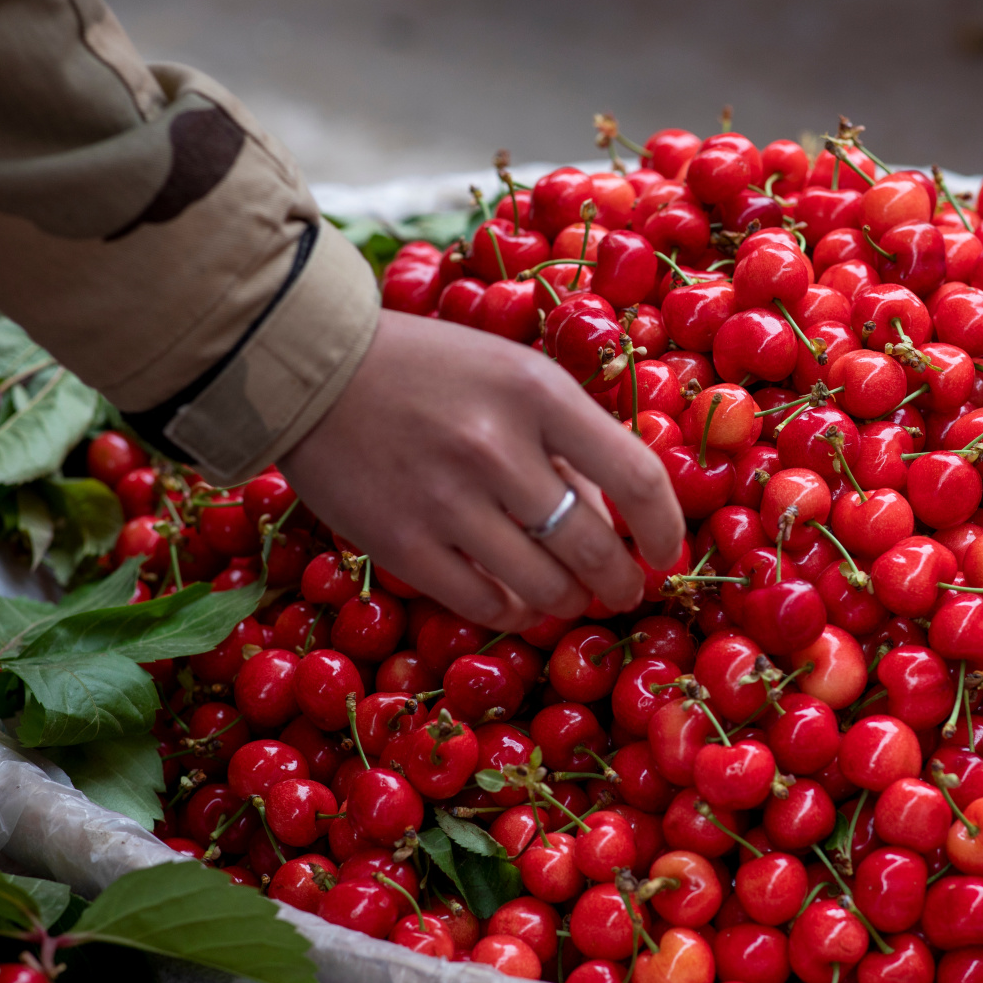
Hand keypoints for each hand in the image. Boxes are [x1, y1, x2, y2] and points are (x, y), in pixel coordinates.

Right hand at [281, 310, 684, 628]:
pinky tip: (517, 603)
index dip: (666, 530)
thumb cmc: (431, 369)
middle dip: (620, 583)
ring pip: (543, 587)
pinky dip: (513, 613)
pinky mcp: (402, 543)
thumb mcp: (514, 374)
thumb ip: (568, 437)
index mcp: (537, 393)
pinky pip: (483, 605)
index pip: (637, 478)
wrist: (315, 372)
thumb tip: (618, 522)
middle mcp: (497, 447)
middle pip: (594, 548)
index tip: (665, 553)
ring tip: (570, 597)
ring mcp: (447, 501)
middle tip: (622, 591)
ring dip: (568, 602)